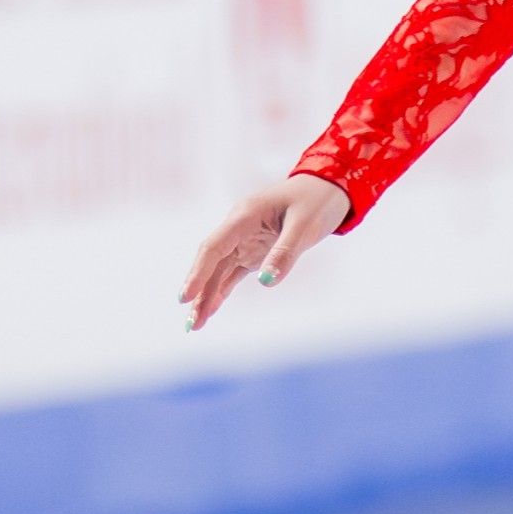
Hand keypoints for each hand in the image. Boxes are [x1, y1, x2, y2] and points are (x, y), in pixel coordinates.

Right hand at [181, 174, 352, 331]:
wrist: (328, 188)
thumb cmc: (316, 201)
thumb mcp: (305, 226)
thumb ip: (284, 253)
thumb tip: (265, 282)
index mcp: (244, 216)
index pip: (213, 247)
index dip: (197, 273)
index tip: (185, 297)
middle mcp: (237, 229)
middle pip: (210, 262)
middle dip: (198, 291)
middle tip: (191, 323)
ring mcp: (243, 241)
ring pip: (218, 271)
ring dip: (206, 296)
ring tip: (194, 325)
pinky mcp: (253, 252)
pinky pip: (231, 274)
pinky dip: (221, 292)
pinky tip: (209, 311)